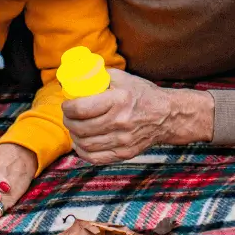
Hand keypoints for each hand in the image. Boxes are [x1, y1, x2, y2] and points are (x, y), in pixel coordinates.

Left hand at [62, 72, 211, 163]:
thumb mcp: (122, 78)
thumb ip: (100, 76)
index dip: (68, 108)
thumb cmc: (142, 94)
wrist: (167, 115)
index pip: (82, 108)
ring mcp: (123, 141)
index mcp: (118, 101)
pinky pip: (96, 158)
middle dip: (68, 121)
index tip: (67, 104)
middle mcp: (120, 122)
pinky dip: (83, 152)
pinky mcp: (125, 153)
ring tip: (74, 128)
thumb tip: (76, 76)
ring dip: (74, 136)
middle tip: (68, 116)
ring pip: (86, 144)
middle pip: (81, 128)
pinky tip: (81, 143)